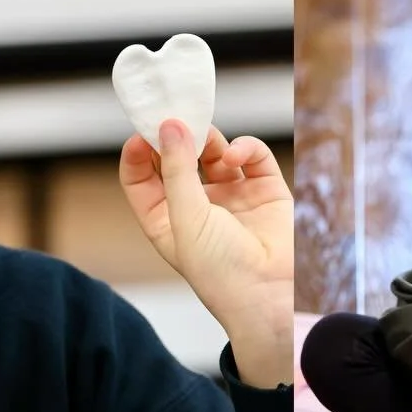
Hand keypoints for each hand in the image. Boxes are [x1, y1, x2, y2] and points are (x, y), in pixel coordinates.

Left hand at [120, 120, 290, 387]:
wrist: (272, 295)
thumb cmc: (221, 271)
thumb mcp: (186, 217)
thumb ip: (176, 169)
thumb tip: (170, 126)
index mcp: (166, 220)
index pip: (141, 178)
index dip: (139, 153)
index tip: (144, 131)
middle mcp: (196, 206)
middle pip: (176, 159)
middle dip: (175, 137)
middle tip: (176, 116)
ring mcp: (231, 197)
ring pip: (213, 152)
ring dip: (208, 140)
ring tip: (207, 139)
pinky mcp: (264, 190)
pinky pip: (251, 156)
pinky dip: (243, 148)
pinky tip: (236, 157)